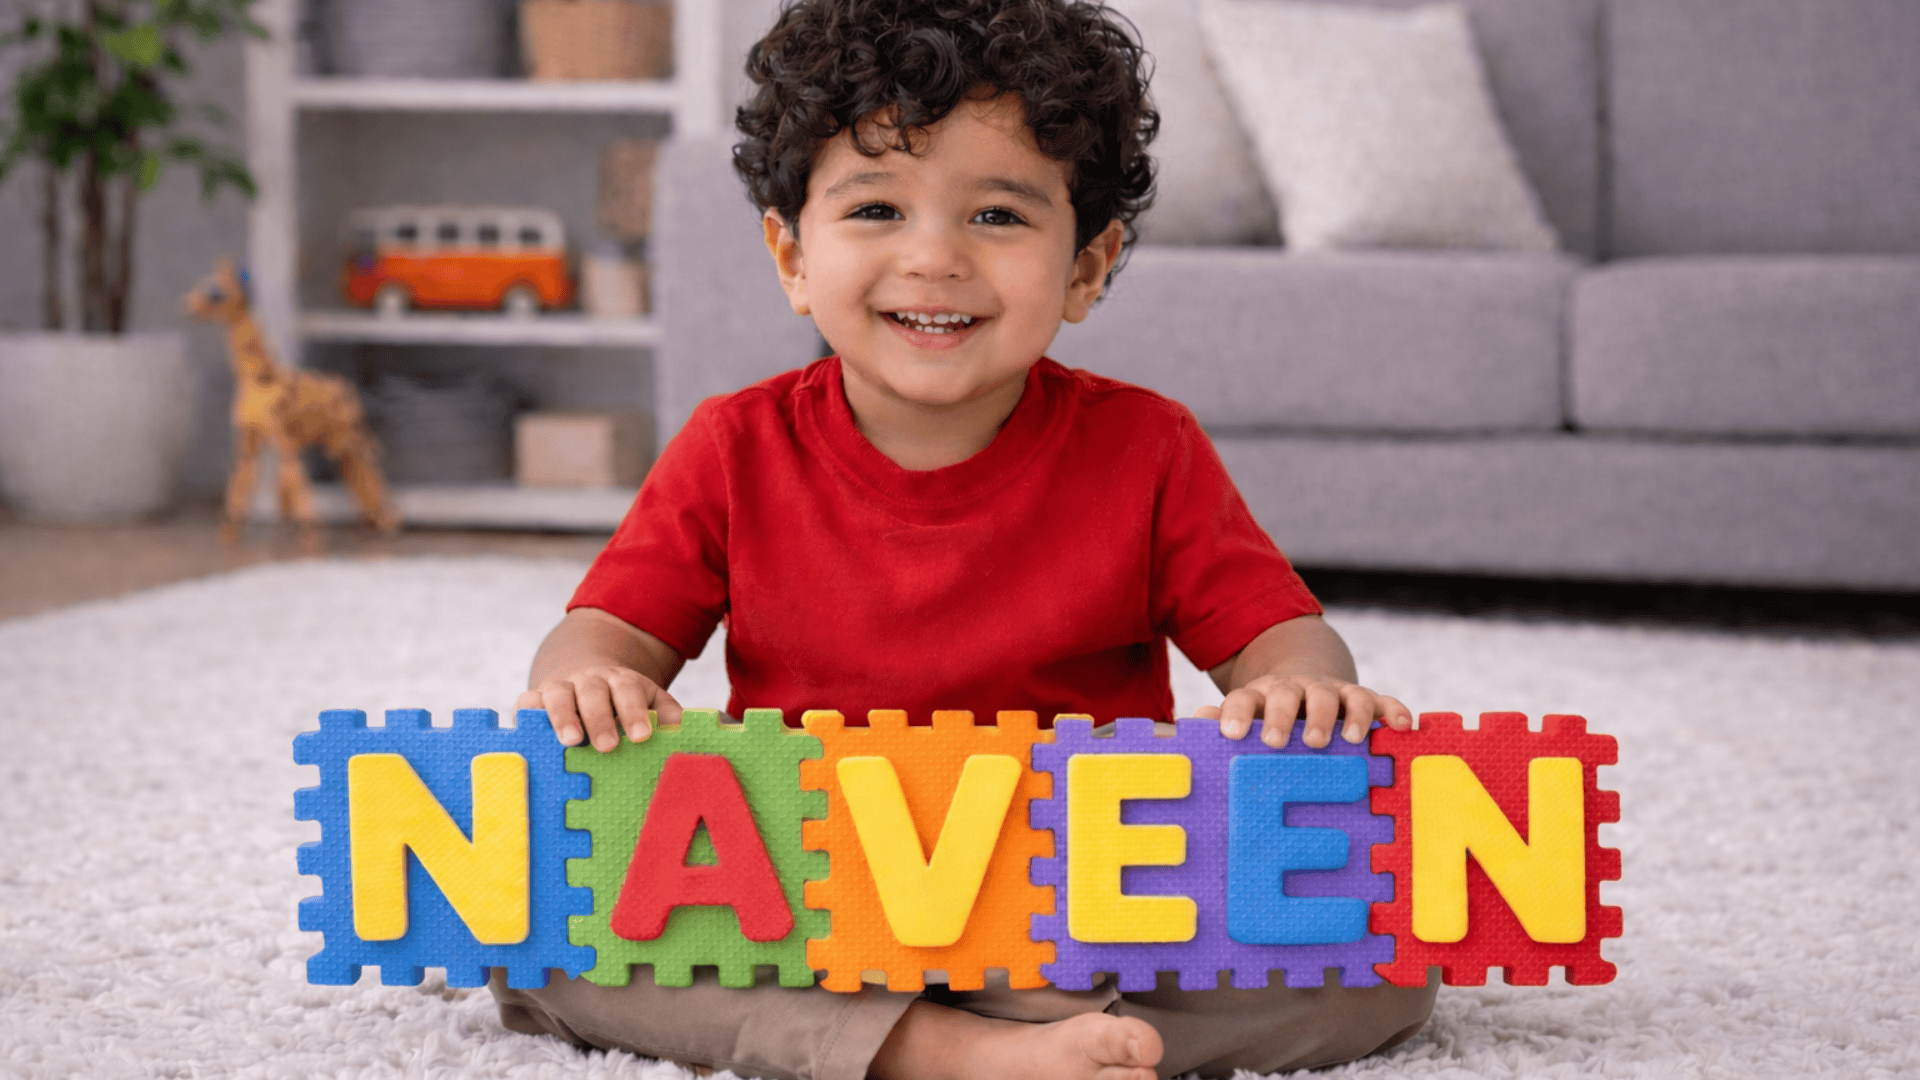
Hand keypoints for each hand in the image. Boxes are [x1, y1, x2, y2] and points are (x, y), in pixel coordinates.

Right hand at [516, 664, 683, 751]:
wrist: (584, 675)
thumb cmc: (621, 701)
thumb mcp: (648, 699)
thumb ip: (666, 712)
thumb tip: (682, 728)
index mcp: (621, 681)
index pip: (628, 692)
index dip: (634, 713)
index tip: (642, 736)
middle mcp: (589, 680)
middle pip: (593, 693)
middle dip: (600, 719)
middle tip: (607, 746)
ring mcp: (560, 687)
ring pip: (558, 695)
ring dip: (563, 717)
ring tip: (570, 741)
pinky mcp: (534, 698)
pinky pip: (526, 703)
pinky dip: (525, 716)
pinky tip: (528, 736)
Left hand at [1194, 673, 1411, 747]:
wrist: (1306, 681)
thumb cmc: (1270, 717)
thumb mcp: (1245, 719)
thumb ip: (1222, 722)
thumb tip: (1196, 723)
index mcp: (1262, 696)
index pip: (1244, 699)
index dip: (1236, 713)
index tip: (1228, 734)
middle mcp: (1298, 689)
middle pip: (1291, 694)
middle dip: (1286, 716)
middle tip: (1279, 742)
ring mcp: (1333, 692)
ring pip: (1337, 695)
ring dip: (1342, 715)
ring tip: (1345, 740)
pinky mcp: (1364, 699)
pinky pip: (1381, 701)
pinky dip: (1392, 711)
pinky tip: (1402, 727)